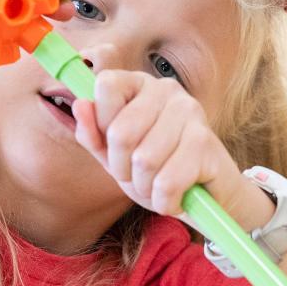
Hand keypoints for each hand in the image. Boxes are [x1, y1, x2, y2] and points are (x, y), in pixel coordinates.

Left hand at [71, 70, 273, 228]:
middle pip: (121, 132)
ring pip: (144, 161)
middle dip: (122, 168)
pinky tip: (174, 198)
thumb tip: (80, 105)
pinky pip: (167, 182)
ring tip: (159, 186)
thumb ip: (93, 134)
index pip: (106, 85)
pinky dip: (164, 201)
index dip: (102, 125)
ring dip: (145, 188)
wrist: (207, 195)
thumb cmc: (157, 169)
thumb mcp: (115, 155)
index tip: (116, 146)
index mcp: (140, 84)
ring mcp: (190, 113)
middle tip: (138, 175)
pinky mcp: (206, 143)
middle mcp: (167, 90)